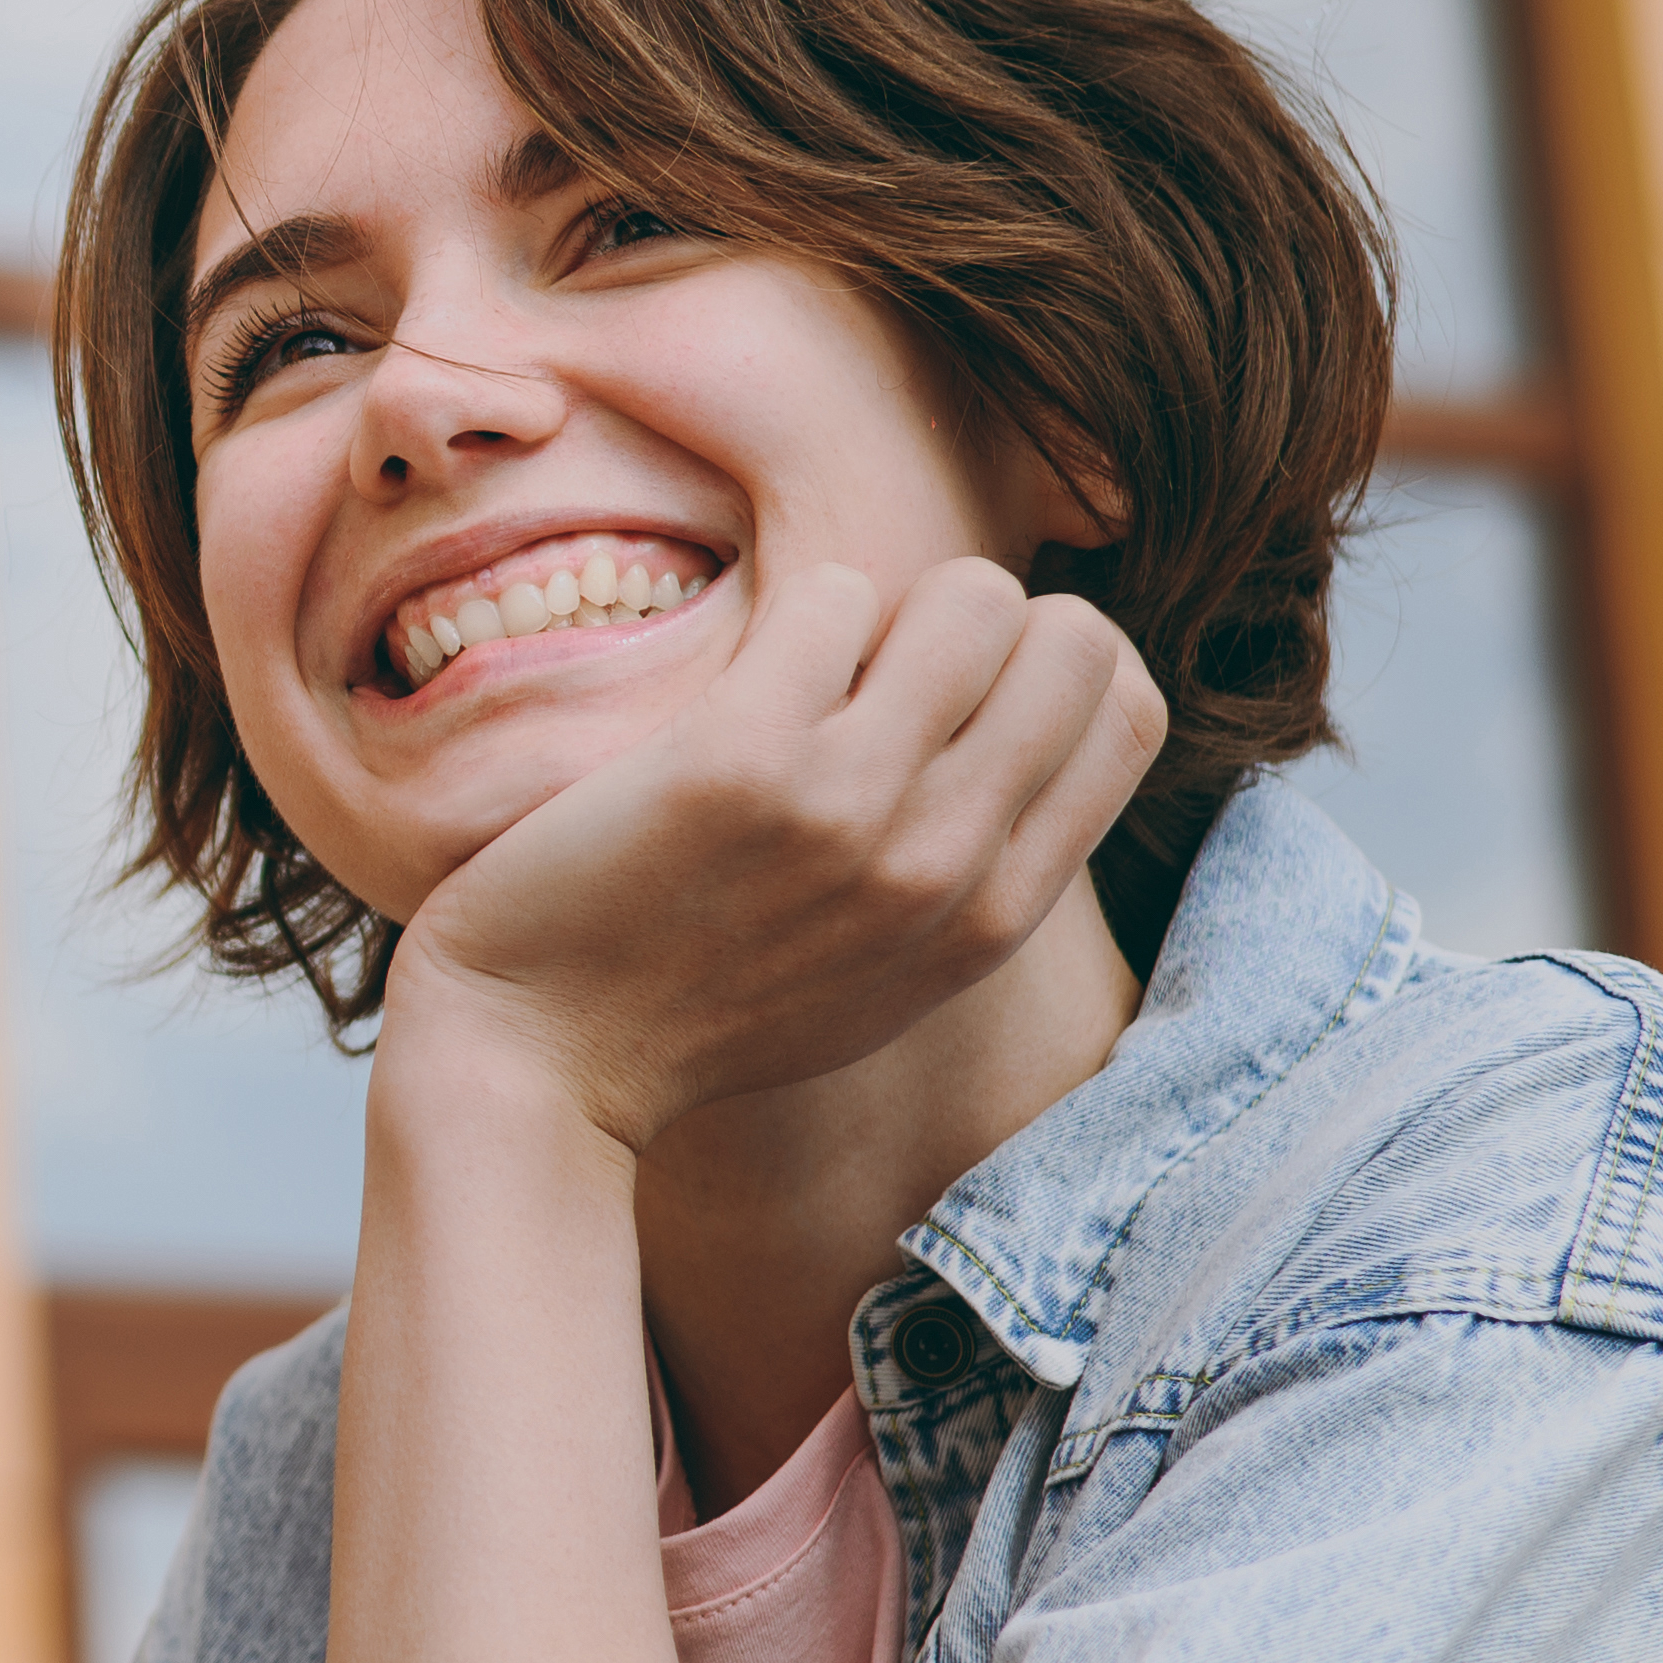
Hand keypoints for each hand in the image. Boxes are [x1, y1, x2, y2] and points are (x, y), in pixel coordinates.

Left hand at [385, 556, 1161, 1154]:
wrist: (535, 1066)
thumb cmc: (697, 1009)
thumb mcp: (883, 978)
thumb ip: (967, 876)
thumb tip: (1021, 730)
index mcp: (992, 917)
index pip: (1127, 711)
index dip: (1048, 664)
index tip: (962, 690)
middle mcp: (944, 863)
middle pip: (1073, 636)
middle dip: (979, 621)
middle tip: (881, 673)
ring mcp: (849, 809)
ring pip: (974, 595)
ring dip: (891, 605)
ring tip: (814, 675)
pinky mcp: (740, 762)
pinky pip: (834, 595)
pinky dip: (794, 616)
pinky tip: (740, 686)